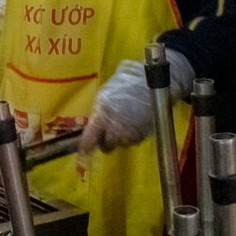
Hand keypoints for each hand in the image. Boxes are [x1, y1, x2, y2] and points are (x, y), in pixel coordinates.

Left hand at [79, 50, 195, 154]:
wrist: (152, 83)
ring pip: (122, 144)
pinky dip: (133, 135)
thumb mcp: (107, 94)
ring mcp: (131, 132)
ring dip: (121, 138)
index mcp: (103, 113)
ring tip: (125, 122)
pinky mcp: (144, 134)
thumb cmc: (126, 85)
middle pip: (107, 146)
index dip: (85, 147)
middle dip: (107, 141)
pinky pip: (134, 141)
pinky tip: (135, 122)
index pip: (90, 138)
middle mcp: (116, 126)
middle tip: (109, 132)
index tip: (83, 153)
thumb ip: (99, 112)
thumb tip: (92, 126)